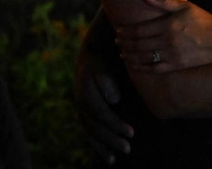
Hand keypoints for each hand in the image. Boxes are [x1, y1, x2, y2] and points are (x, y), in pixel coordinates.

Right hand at [74, 38, 133, 163]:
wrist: (91, 53)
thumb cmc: (101, 58)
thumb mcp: (101, 63)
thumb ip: (106, 80)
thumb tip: (114, 100)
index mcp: (85, 94)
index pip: (102, 114)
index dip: (116, 125)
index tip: (131, 133)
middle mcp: (80, 105)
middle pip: (96, 127)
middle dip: (111, 139)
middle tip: (127, 149)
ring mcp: (80, 110)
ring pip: (90, 133)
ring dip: (102, 147)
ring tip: (113, 160)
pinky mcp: (84, 113)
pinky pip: (88, 132)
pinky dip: (96, 145)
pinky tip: (105, 155)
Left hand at [116, 0, 211, 73]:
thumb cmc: (203, 21)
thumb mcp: (185, 6)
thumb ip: (164, 2)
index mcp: (167, 25)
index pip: (140, 30)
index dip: (126, 31)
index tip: (118, 31)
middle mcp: (167, 41)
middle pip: (139, 44)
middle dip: (125, 43)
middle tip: (117, 42)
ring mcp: (171, 55)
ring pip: (144, 57)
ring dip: (130, 56)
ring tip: (122, 54)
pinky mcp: (176, 66)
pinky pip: (155, 68)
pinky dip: (142, 68)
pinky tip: (135, 66)